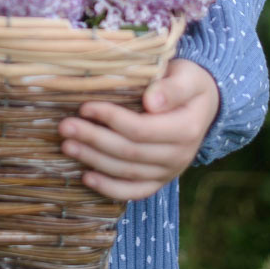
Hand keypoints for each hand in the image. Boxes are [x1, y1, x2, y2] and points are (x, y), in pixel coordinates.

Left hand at [58, 58, 219, 202]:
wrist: (204, 103)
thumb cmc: (189, 83)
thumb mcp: (187, 77)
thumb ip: (171, 88)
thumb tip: (151, 102)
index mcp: (186, 129)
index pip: (141, 129)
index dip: (111, 119)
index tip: (85, 106)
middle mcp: (179, 156)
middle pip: (129, 152)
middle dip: (94, 140)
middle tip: (65, 127)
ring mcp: (170, 172)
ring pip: (126, 172)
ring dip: (94, 160)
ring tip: (67, 146)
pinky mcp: (160, 180)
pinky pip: (134, 191)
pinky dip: (109, 188)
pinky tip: (86, 177)